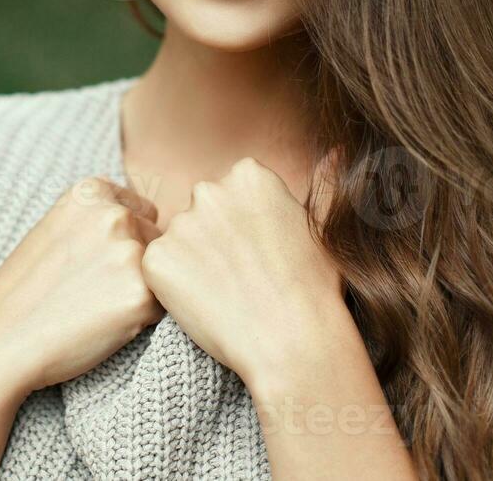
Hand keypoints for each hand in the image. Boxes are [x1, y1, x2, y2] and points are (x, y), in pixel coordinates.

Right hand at [0, 176, 164, 406]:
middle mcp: (115, 213)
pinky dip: (142, 319)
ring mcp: (129, 252)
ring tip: (97, 306)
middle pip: (157, 240)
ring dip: (142, 289)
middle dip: (137, 264)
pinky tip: (104, 324)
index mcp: (92, 191)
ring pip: (161, 273)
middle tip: (93, 290)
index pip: (144, 212)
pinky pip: (163, 306)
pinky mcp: (140, 294)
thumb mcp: (58, 225)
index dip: (126, 243)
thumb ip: (101, 213)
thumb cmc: (27, 289)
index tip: (94, 263)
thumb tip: (153, 217)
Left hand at [139, 156, 343, 386]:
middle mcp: (210, 189)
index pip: (232, 190)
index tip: (261, 253)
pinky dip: (172, 288)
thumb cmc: (315, 287)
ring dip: (194, 263)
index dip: (245, 226)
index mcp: (249, 174)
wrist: (292, 341)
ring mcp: (180, 224)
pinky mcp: (157, 259)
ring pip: (181, 240)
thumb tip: (335, 150)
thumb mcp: (325, 224)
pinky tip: (206, 305)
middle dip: (215, 238)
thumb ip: (323, 182)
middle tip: (243, 276)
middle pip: (203, 211)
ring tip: (227, 295)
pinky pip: (158, 269)